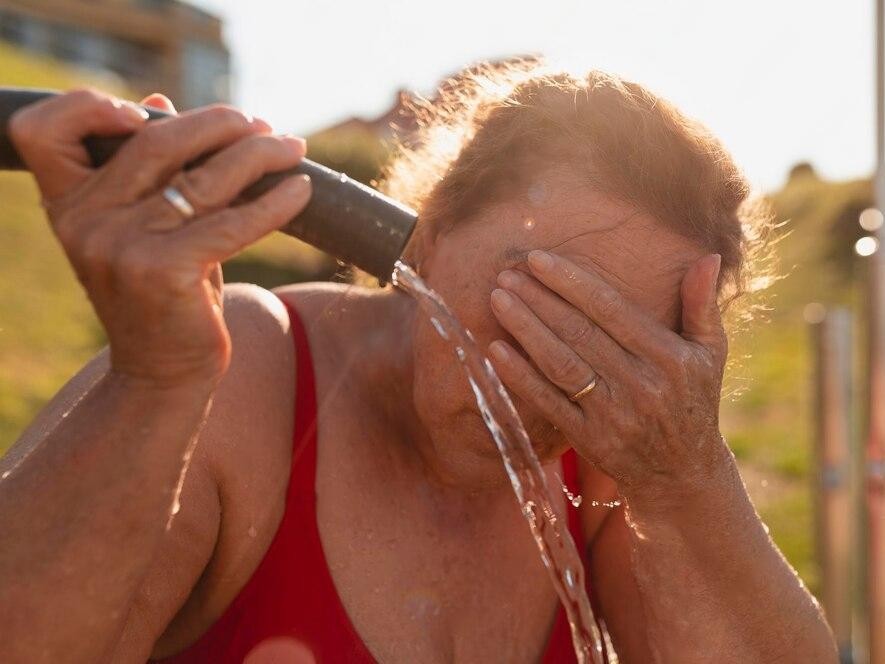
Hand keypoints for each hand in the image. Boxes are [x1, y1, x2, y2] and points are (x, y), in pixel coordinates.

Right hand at [10, 89, 310, 386]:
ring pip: (202, 178)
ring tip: (292, 149)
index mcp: (68, 204)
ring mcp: (120, 247)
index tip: (151, 110)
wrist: (162, 373)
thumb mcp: (144, 229)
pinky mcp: (164, 272)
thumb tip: (160, 101)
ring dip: (259, 155)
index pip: (45, 130)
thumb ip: (148, 171)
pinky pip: (232, 222)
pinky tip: (302, 192)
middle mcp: (84, 221)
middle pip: (155, 142)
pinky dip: (274, 202)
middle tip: (262, 126)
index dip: (90, 106)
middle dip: (219, 125)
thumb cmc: (160, 295)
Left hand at [487, 250, 729, 503]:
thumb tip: (708, 256)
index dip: (572, 283)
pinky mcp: (590, 439)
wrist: (681, 473)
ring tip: (498, 300)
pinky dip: (520, 376)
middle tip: (506, 273)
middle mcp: (642, 385)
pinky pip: (549, 402)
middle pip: (579, 333)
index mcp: (669, 358)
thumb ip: (702, 305)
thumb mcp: (710, 353)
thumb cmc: (693, 399)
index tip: (538, 260)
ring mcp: (614, 415)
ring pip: (560, 364)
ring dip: (525, 329)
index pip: (611, 310)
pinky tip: (496, 350)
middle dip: (539, 300)